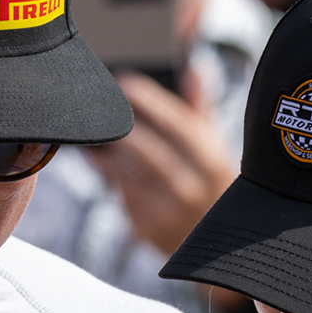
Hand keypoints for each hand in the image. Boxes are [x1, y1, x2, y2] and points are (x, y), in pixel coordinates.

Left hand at [86, 70, 237, 256]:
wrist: (220, 245)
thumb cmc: (209, 182)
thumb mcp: (213, 147)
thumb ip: (200, 107)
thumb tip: (198, 66)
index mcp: (211, 159)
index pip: (177, 124)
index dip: (149, 101)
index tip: (125, 82)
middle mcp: (194, 185)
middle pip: (148, 150)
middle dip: (121, 127)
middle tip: (98, 107)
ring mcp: (172, 210)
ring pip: (130, 174)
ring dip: (106, 153)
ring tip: (91, 135)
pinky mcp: (151, 228)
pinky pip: (123, 196)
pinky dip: (108, 176)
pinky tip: (97, 160)